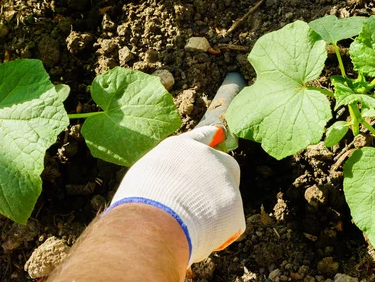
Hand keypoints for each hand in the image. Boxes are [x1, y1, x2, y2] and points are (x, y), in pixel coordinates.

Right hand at [107, 126, 244, 265]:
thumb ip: (167, 176)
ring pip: (226, 198)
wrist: (152, 222)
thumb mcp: (146, 178)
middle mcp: (207, 156)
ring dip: (214, 212)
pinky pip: (230, 223)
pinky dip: (219, 234)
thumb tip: (173, 189)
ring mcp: (224, 177)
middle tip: (203, 206)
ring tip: (189, 228)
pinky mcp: (235, 203)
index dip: (209, 138)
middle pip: (224, 165)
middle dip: (218, 183)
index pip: (201, 136)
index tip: (218, 134)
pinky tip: (200, 239)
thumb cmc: (138, 205)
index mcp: (181, 147)